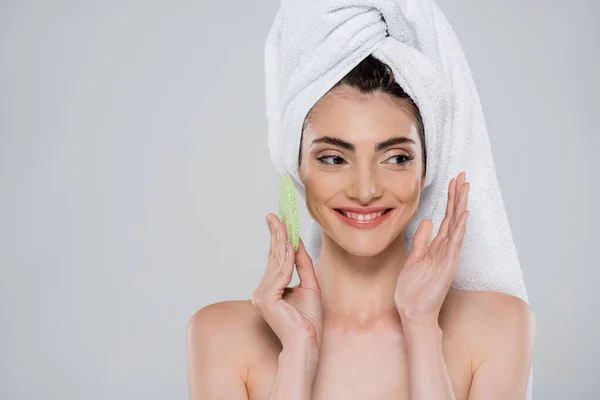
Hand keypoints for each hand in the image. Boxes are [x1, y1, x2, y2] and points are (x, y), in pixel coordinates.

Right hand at [252, 214, 323, 349]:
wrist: (308, 342)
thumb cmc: (309, 321)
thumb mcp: (309, 286)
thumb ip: (302, 265)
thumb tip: (298, 244)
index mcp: (270, 290)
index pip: (274, 260)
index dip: (276, 240)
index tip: (277, 222)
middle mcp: (261, 291)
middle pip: (273, 258)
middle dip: (275, 235)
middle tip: (274, 215)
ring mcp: (261, 295)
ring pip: (277, 262)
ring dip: (281, 240)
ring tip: (281, 223)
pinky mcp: (266, 298)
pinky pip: (282, 273)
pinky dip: (287, 257)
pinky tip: (289, 242)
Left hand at [394, 171, 469, 326]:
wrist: (413, 312)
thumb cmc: (413, 290)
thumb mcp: (414, 259)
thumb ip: (422, 241)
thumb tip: (428, 222)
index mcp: (437, 247)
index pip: (446, 218)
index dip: (449, 200)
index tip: (453, 182)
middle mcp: (445, 249)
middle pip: (453, 217)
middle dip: (457, 196)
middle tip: (462, 176)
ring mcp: (448, 256)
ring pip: (457, 226)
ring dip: (461, 206)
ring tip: (465, 187)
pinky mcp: (447, 265)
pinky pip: (455, 243)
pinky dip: (459, 228)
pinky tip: (464, 213)